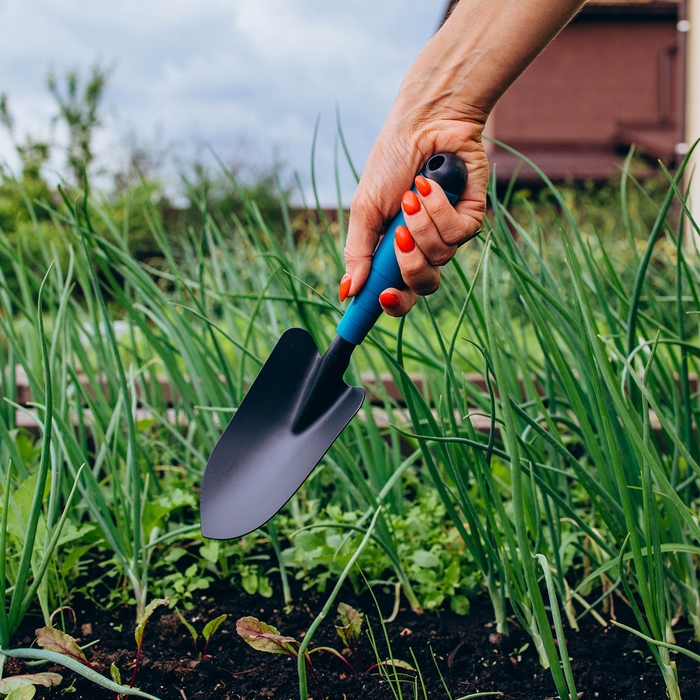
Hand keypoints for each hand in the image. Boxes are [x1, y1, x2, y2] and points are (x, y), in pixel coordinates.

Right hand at [340, 114, 488, 316]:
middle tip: (398, 239)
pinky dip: (438, 209)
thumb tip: (348, 292)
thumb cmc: (391, 163)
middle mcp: (424, 248)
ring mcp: (448, 235)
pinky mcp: (471, 218)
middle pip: (423, 286)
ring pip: (439, 258)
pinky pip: (456, 233)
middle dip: (409, 266)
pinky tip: (429, 185)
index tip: (381, 300)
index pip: (398, 292)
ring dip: (420, 225)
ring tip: (411, 195)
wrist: (424, 124)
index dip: (392, 303)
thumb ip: (358, 252)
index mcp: (396, 251)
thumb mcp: (365, 209)